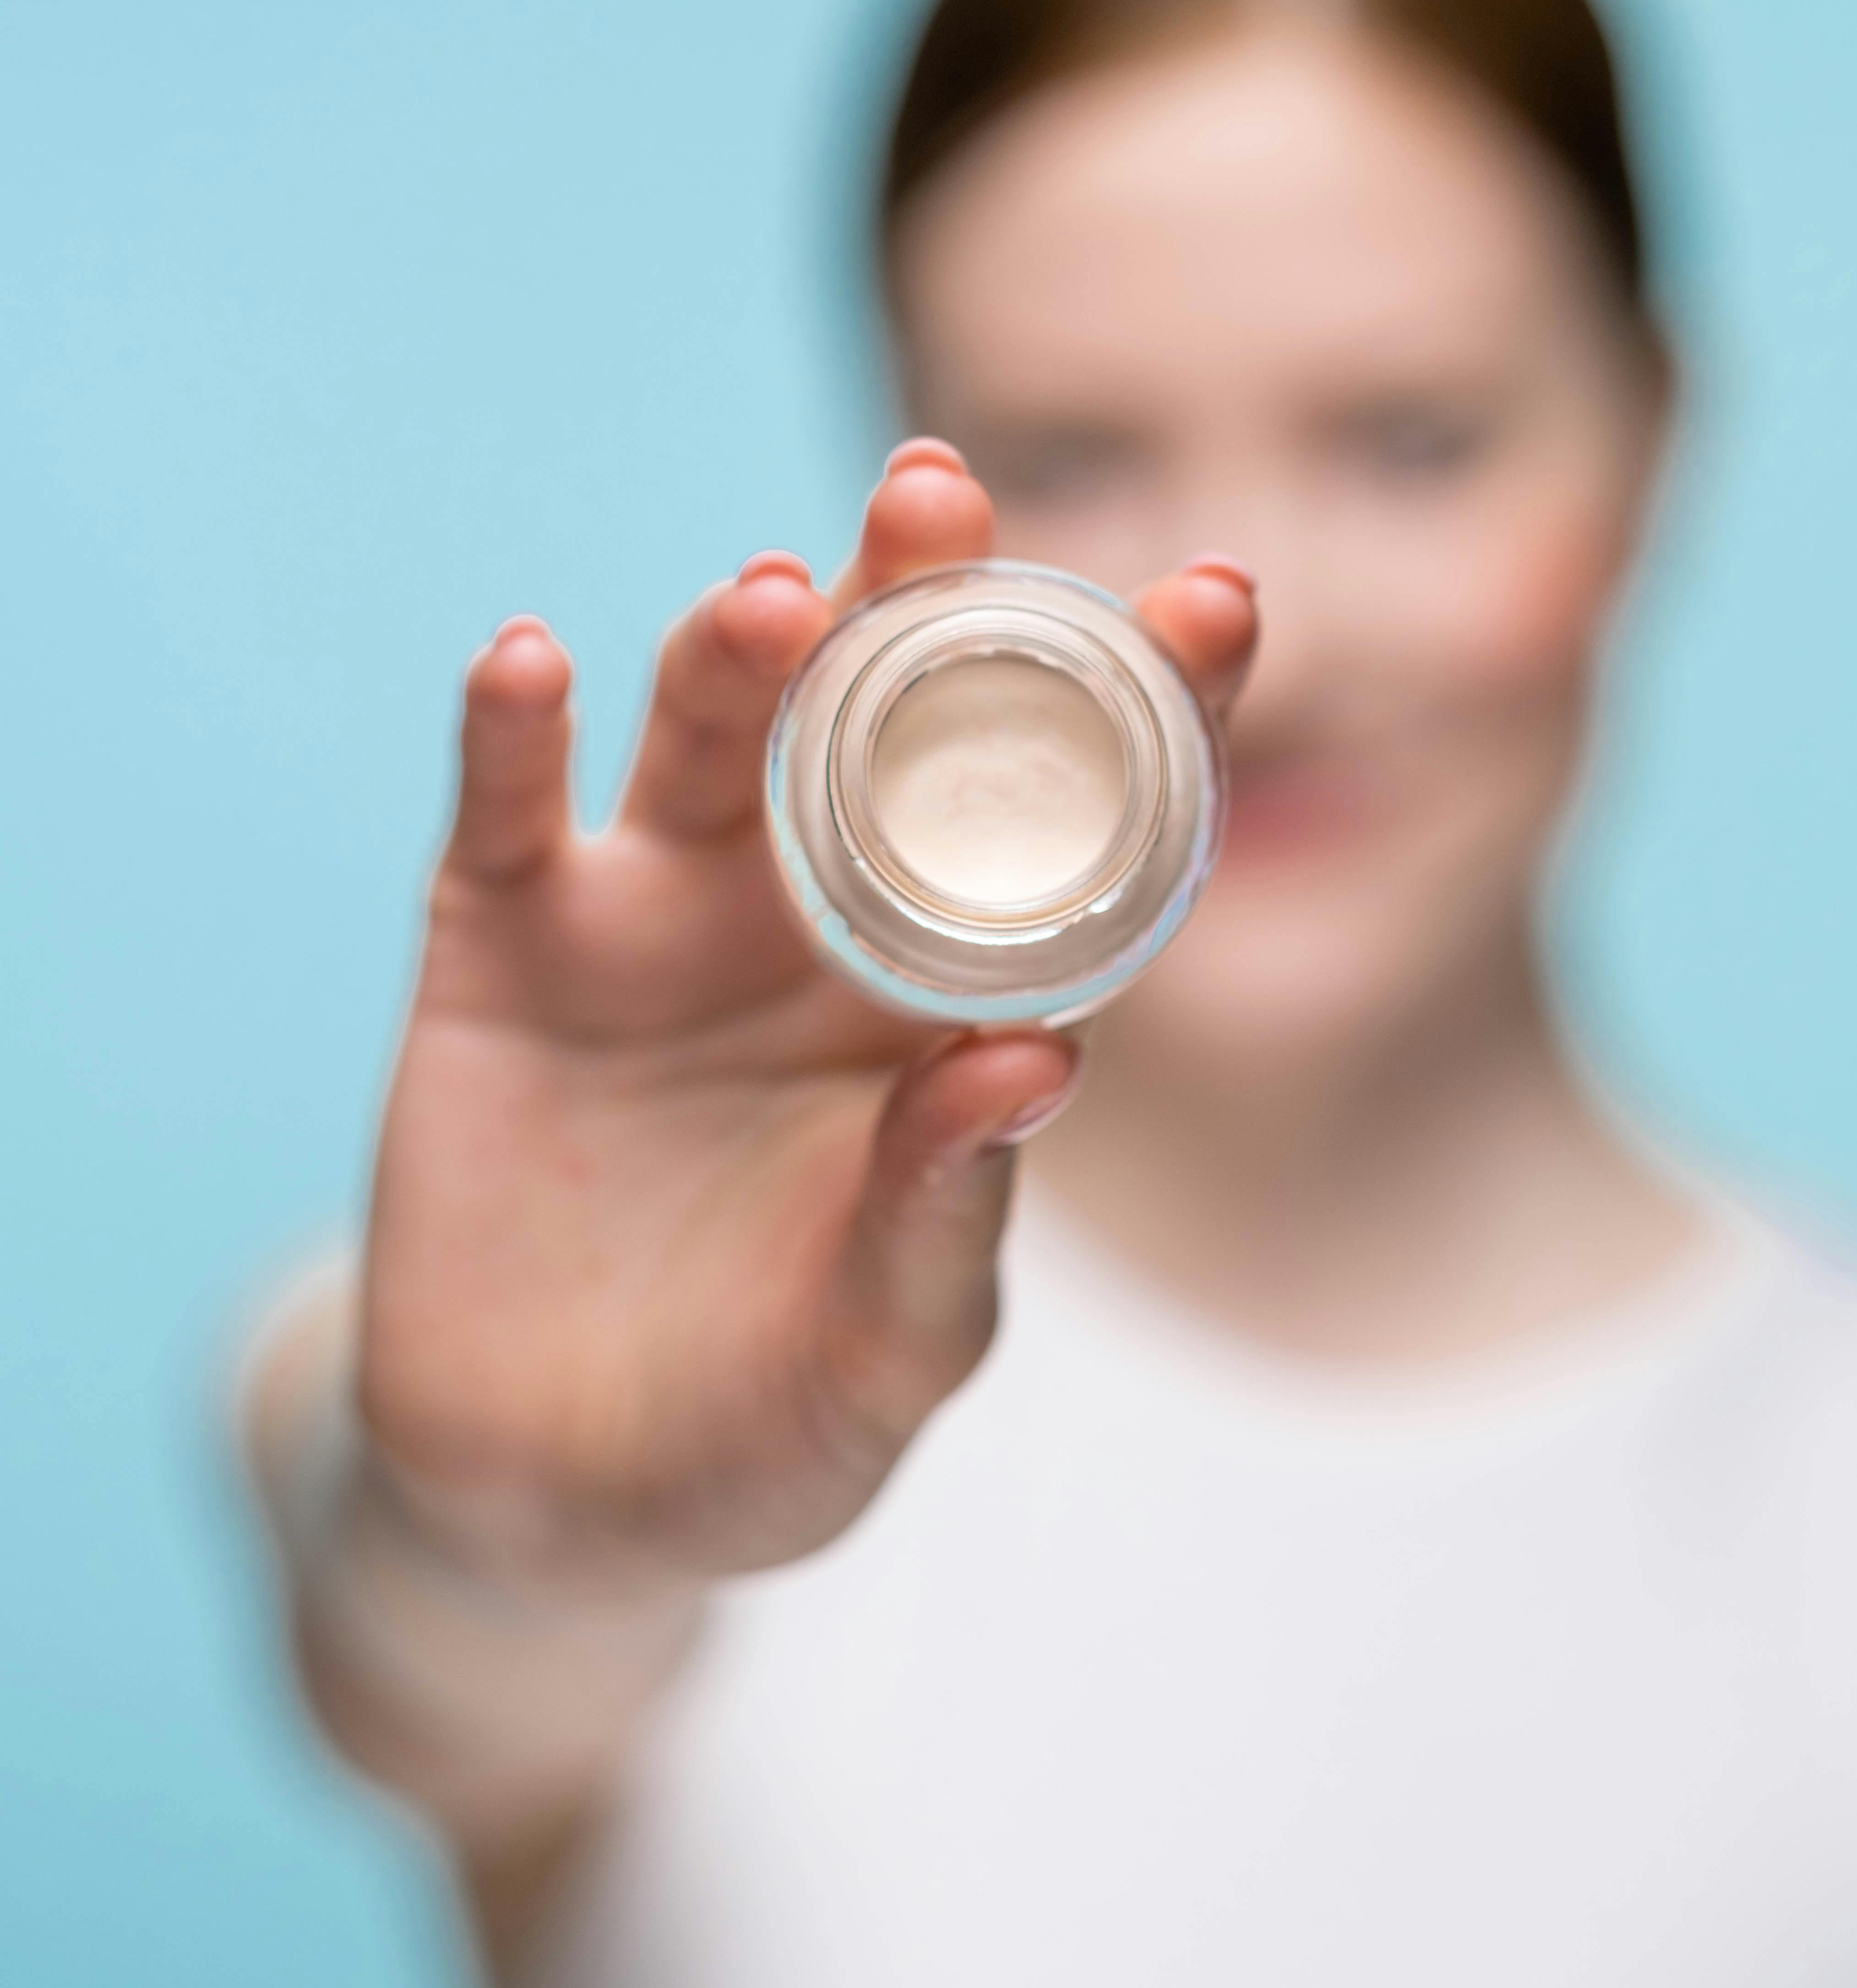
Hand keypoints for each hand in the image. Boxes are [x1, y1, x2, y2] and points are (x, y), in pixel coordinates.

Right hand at [358, 442, 1255, 1585]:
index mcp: (943, 997)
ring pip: (704, 741)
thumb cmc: (764, 1418)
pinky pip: (504, 815)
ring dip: (731, 656)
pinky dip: (510, 737)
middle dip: (913, 608)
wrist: (560, 1496)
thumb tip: (1037, 1065)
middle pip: (876, 726)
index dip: (1145, 712)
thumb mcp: (884, 1349)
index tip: (1221, 596)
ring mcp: (652, 921)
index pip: (1066, 828)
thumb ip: (950, 1215)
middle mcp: (810, 919)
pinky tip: (531, 662)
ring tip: (772, 599)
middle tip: (945, 491)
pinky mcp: (503, 950)